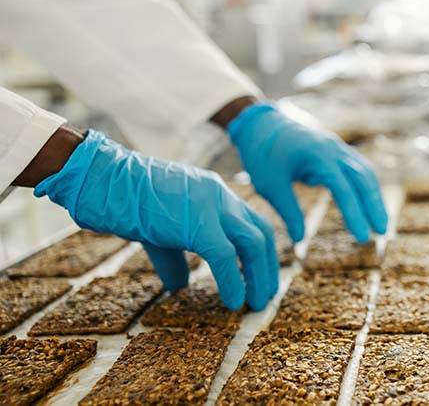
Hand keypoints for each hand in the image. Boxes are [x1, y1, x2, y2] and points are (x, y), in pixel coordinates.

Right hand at [34, 130, 277, 309]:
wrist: (102, 180)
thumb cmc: (124, 203)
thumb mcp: (160, 230)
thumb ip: (175, 257)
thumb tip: (180, 286)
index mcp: (216, 194)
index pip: (253, 222)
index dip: (263, 252)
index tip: (262, 277)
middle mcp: (221, 196)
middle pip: (261, 233)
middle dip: (268, 268)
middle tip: (265, 297)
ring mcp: (212, 206)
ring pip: (253, 243)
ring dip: (258, 277)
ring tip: (255, 304)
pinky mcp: (198, 223)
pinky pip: (225, 256)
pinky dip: (233, 281)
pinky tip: (233, 302)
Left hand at [228, 104, 387, 242]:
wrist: (261, 123)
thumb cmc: (262, 154)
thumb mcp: (269, 185)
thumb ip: (288, 212)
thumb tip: (299, 240)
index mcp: (318, 156)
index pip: (344, 189)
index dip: (355, 214)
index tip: (363, 238)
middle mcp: (334, 149)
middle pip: (364, 179)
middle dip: (375, 207)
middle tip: (383, 233)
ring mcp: (338, 148)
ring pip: (366, 173)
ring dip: (375, 198)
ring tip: (381, 224)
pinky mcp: (338, 151)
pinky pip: (360, 169)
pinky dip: (368, 188)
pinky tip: (370, 205)